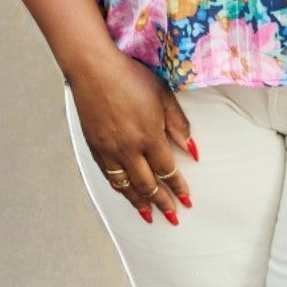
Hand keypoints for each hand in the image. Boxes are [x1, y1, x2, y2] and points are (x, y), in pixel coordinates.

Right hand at [69, 47, 197, 223]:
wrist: (93, 69)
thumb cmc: (130, 76)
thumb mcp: (163, 96)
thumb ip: (179, 124)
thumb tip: (192, 149)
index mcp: (149, 136)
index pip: (167, 171)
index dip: (177, 187)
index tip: (186, 199)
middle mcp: (128, 149)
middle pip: (148, 185)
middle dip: (162, 203)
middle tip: (172, 217)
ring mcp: (108, 150)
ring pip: (126, 186)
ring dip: (139, 203)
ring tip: (149, 216)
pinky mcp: (94, 147)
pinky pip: (108, 176)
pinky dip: (119, 189)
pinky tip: (125, 194)